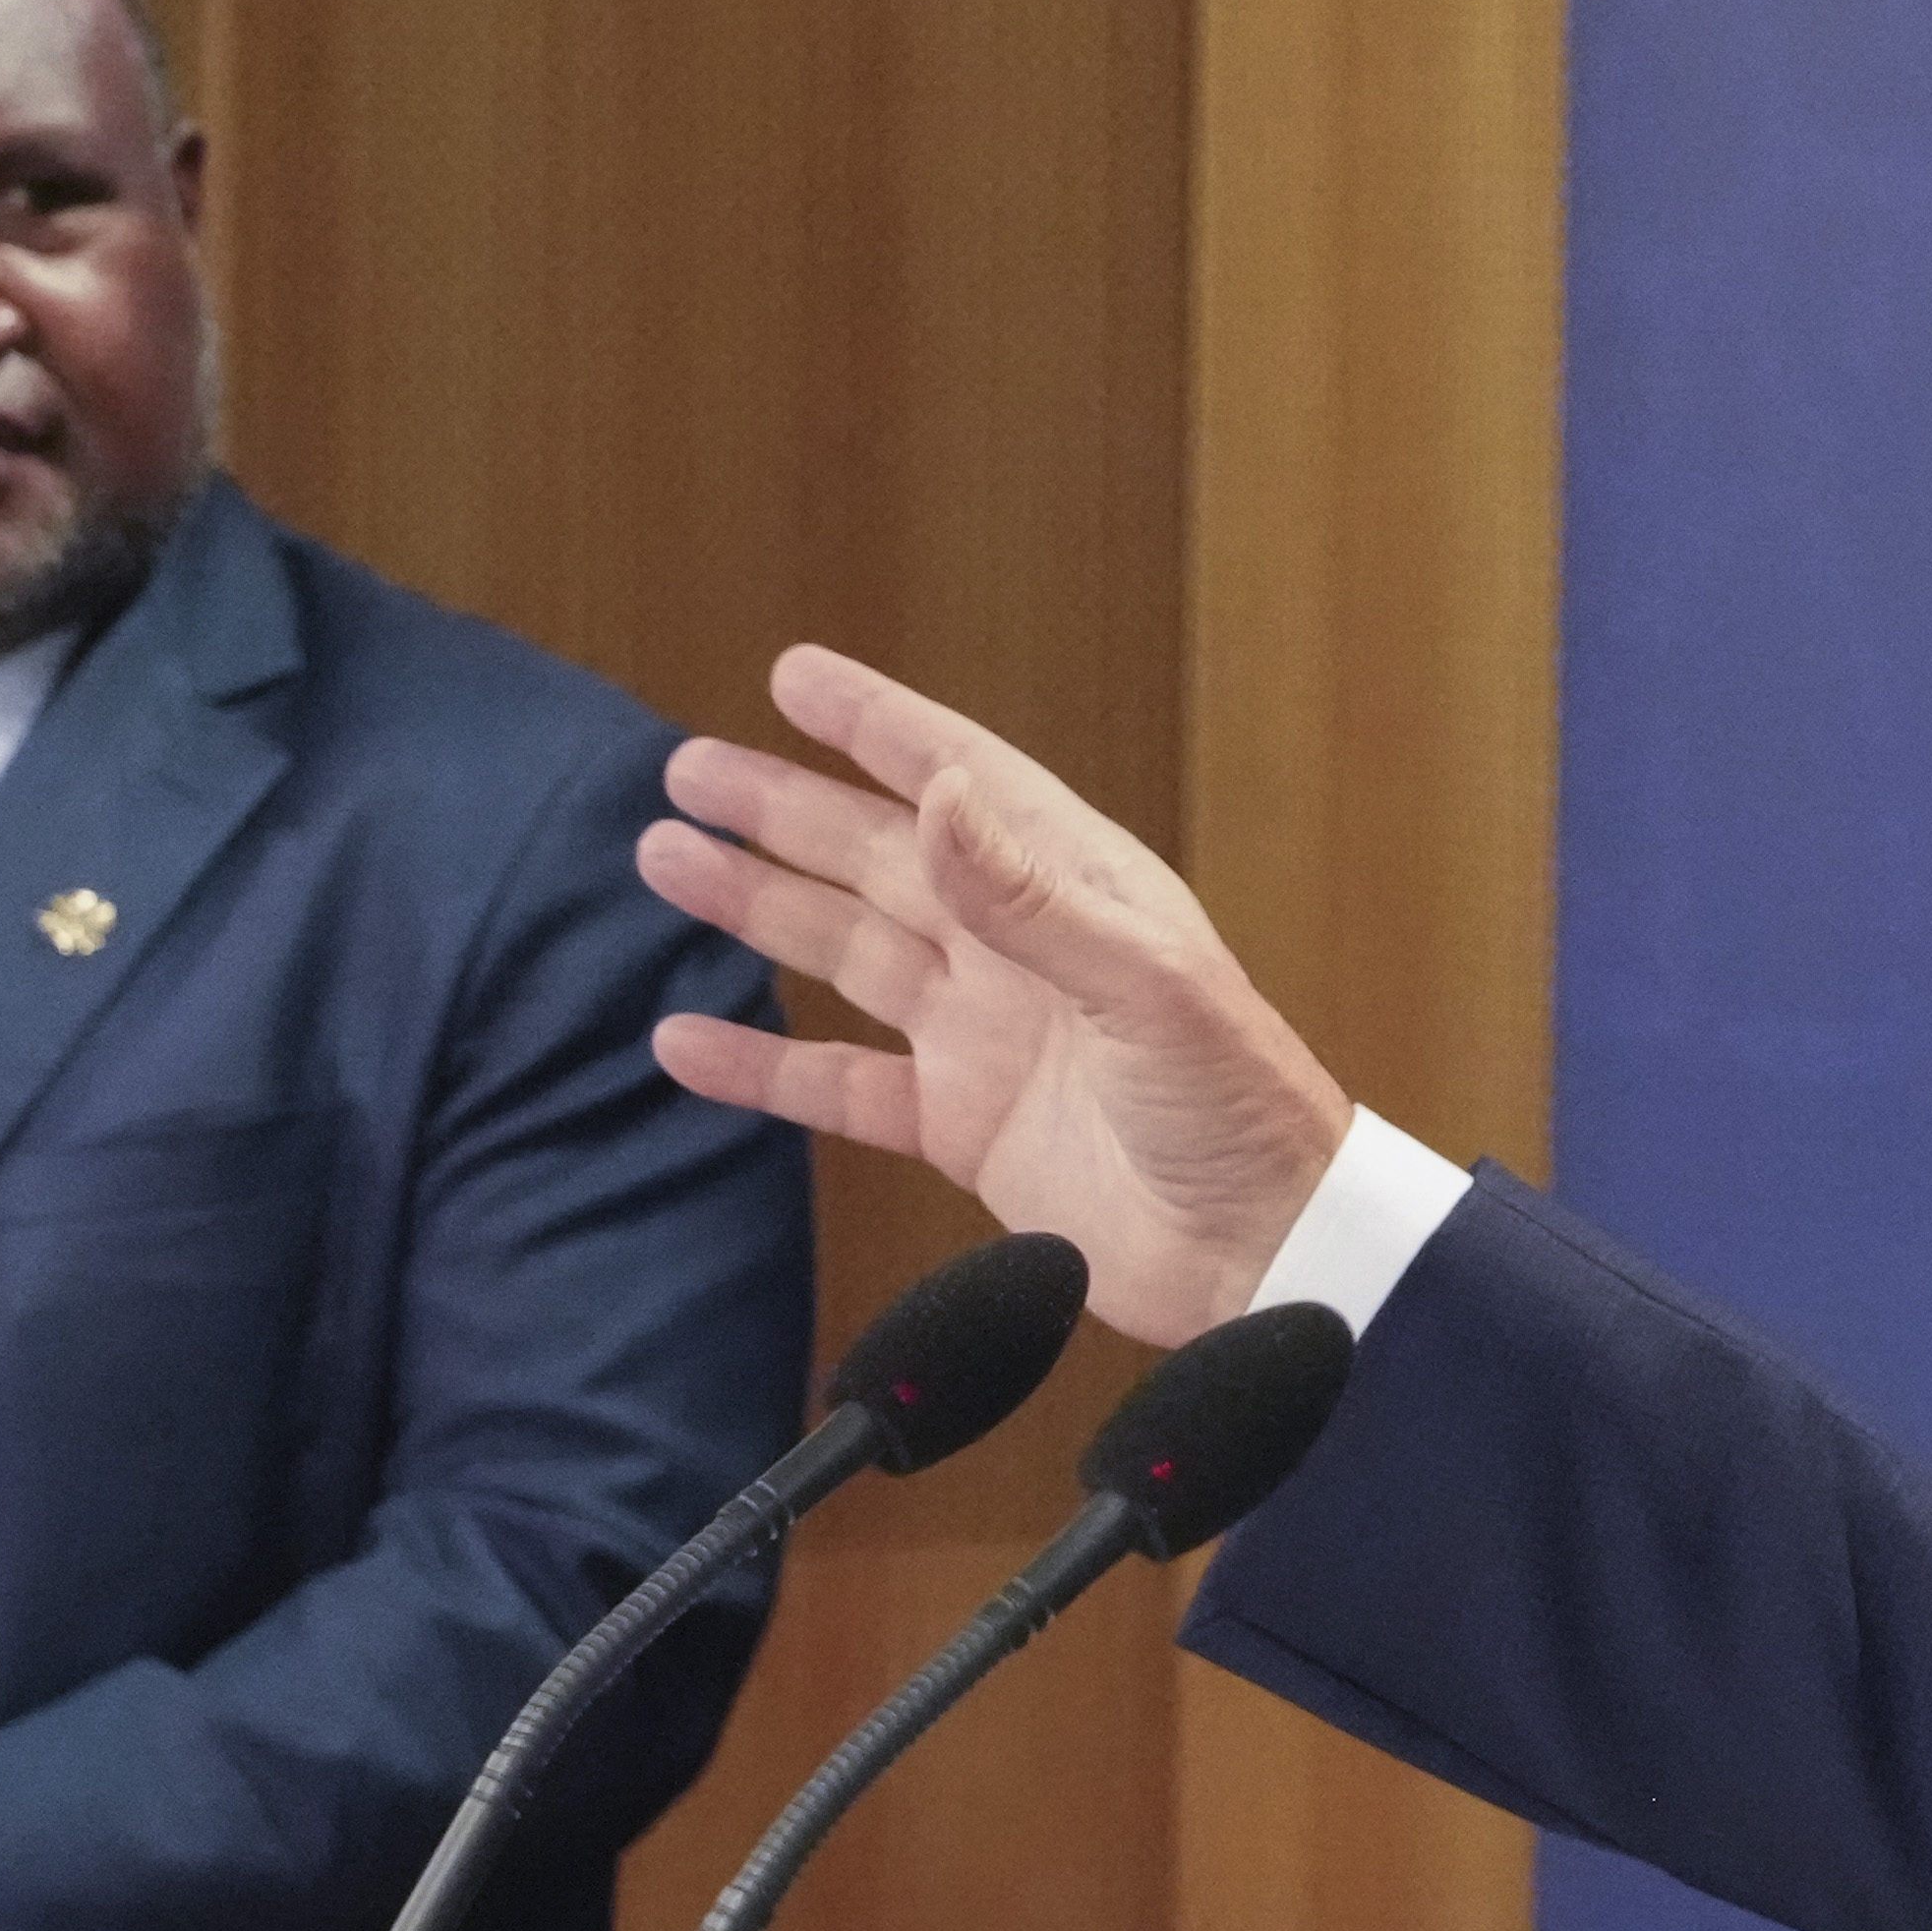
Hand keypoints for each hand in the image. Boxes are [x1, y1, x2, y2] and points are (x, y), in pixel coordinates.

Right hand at [639, 644, 1358, 1340]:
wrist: (1265, 1254)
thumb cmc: (1240, 1110)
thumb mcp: (1146, 987)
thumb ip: (1033, 898)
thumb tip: (945, 791)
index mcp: (1078, 892)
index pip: (962, 780)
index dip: (880, 726)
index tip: (794, 676)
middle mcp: (1020, 950)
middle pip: (878, 856)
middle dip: (784, 810)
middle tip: (686, 769)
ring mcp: (984, 1035)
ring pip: (844, 950)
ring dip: (757, 908)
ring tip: (666, 860)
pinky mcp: (960, 1125)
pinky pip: (838, 1082)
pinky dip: (761, 1063)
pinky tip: (683, 1041)